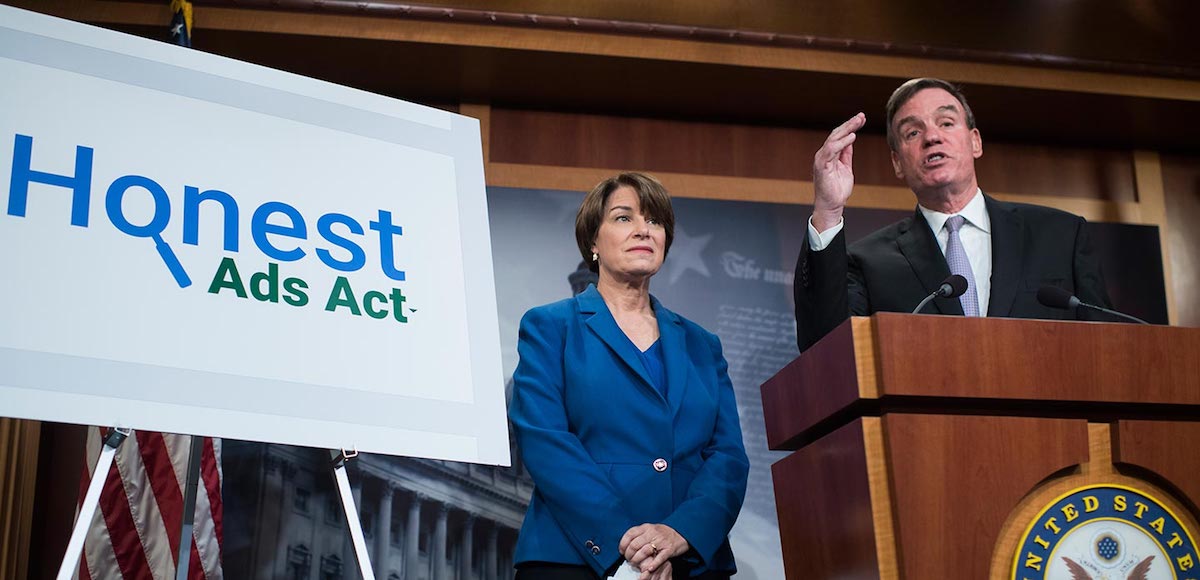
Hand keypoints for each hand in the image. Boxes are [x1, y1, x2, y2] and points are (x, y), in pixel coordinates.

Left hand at [619, 523, 688, 577]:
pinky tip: (648, 569)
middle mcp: (653, 533)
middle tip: (629, 560)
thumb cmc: (663, 533)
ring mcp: (661, 541)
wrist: (681, 532)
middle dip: (629, 555)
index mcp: (646, 527)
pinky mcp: (669, 549)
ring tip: (635, 564)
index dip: (623, 544)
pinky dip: (653, 564)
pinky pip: (660, 558)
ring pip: (645, 551)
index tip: (622, 551)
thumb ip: (639, 534)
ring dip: (637, 560)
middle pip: (635, 544)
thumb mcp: (650, 529)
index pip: (630, 534)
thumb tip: (625, 544)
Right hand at [812, 112, 864, 231]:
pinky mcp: (822, 166)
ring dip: (846, 129)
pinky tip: (852, 137)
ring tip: (858, 122)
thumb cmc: (837, 190)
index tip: (861, 119)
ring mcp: (821, 159)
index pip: (839, 136)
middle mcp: (823, 155)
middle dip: (849, 124)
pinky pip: (831, 150)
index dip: (850, 126)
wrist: (831, 205)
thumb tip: (851, 141)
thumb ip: (846, 154)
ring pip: (833, 139)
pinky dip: (842, 142)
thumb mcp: (846, 168)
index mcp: (829, 155)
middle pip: (836, 134)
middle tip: (861, 116)